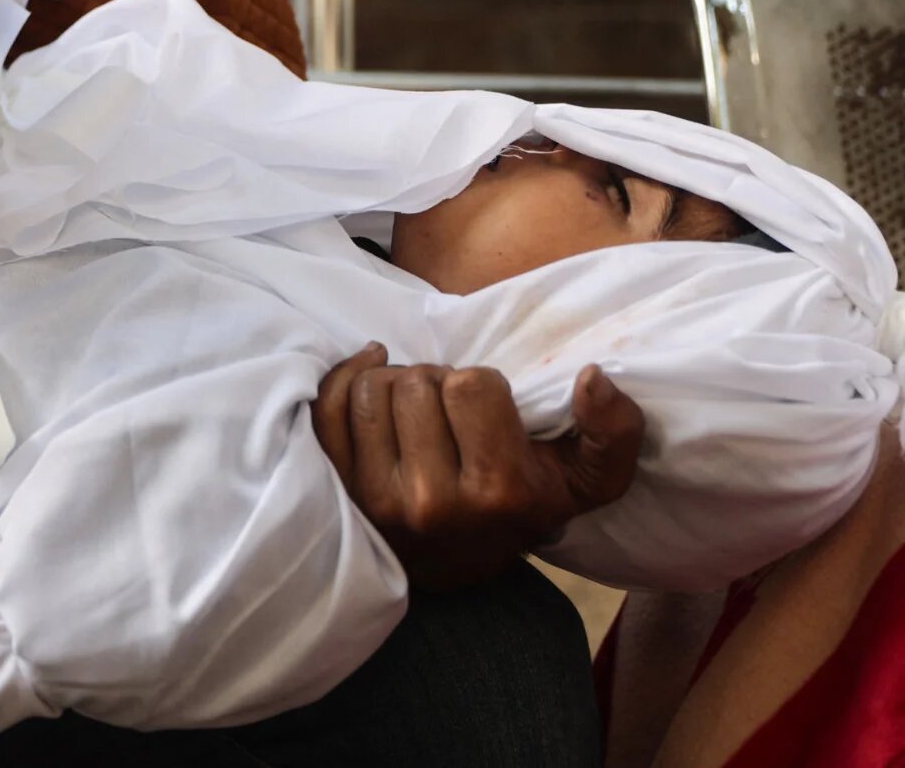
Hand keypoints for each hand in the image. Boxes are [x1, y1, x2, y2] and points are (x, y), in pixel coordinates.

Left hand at [312, 343, 644, 590]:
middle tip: (445, 408)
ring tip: (415, 410)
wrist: (453, 566)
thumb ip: (614, 433)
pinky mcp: (340, 491)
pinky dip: (345, 380)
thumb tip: (594, 376)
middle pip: (416, 382)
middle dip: (434, 382)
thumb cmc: (520, 509)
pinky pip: (327, 408)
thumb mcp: (587, 482)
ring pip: (371, 388)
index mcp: (498, 491)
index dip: (479, 385)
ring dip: (394, 385)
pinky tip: (371, 382)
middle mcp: (433, 500)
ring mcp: (378, 499)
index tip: (484, 410)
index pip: (471, 384)